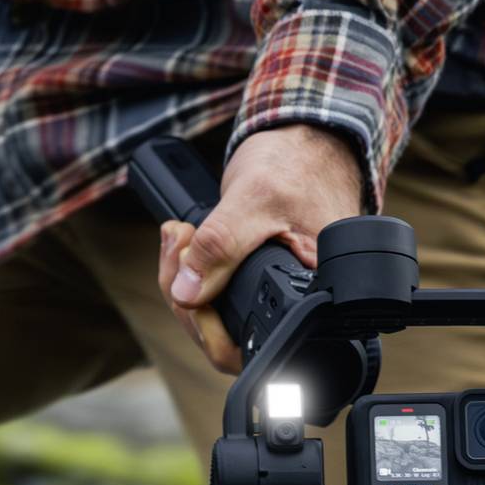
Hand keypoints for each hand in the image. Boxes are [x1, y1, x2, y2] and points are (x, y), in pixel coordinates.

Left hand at [154, 123, 366, 372]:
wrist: (309, 138)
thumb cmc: (297, 164)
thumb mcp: (255, 199)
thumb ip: (221, 246)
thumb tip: (187, 294)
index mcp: (308, 297)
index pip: (246, 346)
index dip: (205, 326)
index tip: (185, 286)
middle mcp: (293, 305)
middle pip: (222, 340)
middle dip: (186, 300)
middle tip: (176, 246)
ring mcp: (272, 295)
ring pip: (213, 318)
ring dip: (181, 281)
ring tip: (177, 236)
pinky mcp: (254, 280)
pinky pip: (214, 295)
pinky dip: (188, 270)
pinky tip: (180, 240)